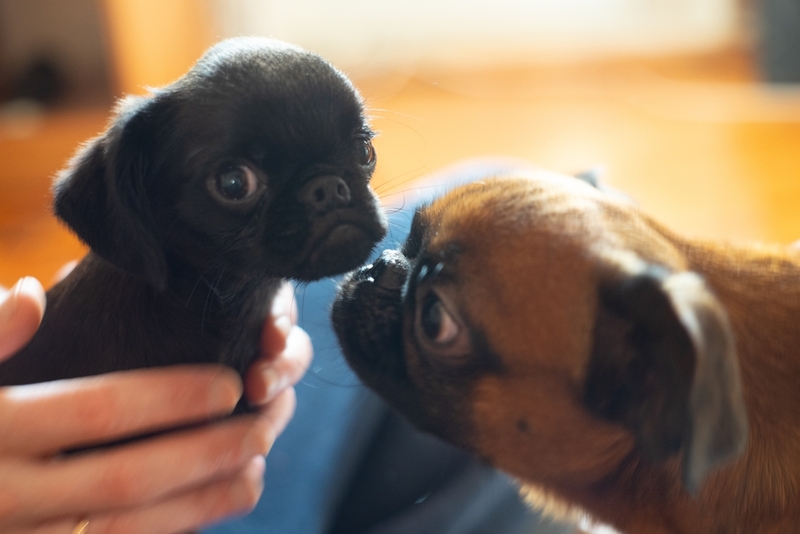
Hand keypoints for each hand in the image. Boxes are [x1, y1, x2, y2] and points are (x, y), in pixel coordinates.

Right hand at [0, 279, 312, 533]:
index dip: (171, 398)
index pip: (98, 410)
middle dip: (204, 455)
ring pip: (125, 533)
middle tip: (262, 429)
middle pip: (126, 478)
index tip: (227, 384)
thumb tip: (33, 292)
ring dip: (198, 508)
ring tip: (255, 474)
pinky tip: (205, 519)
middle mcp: (6, 496)